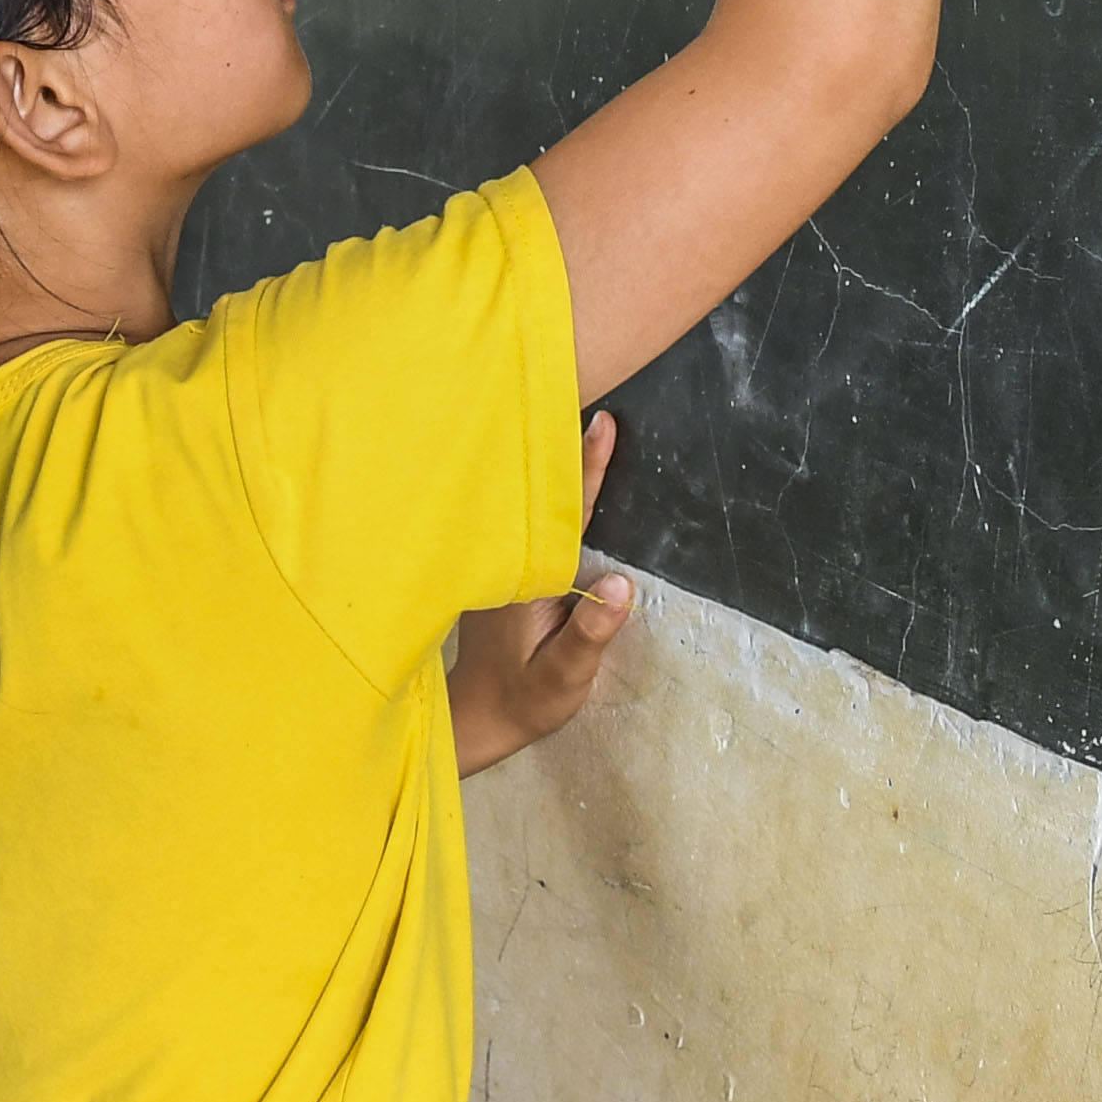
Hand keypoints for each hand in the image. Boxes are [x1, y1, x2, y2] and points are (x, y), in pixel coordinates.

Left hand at [455, 411, 636, 776]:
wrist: (477, 717)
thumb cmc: (523, 698)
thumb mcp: (563, 676)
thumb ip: (590, 633)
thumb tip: (625, 584)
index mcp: (527, 574)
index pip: (566, 512)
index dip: (587, 467)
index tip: (602, 421)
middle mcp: (510, 556)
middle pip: (542, 489)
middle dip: (562, 439)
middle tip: (588, 384)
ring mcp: (502, 557)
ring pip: (530, 497)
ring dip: (550, 457)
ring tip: (575, 407)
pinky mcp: (501, 565)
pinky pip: (526, 514)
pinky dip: (542, 485)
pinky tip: (552, 462)